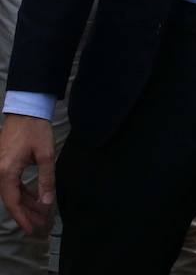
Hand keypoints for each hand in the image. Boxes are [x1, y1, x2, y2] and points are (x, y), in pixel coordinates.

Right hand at [0, 114, 54, 234]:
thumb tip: (46, 201)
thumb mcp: (45, 155)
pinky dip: (23, 192)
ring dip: (26, 203)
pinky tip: (35, 198)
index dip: (23, 217)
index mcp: (6, 172)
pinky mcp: (5, 164)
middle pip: (12, 199)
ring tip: (41, 214)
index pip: (13, 202)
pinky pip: (12, 184)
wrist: (26, 111)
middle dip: (26, 213)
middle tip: (40, 224)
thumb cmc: (36, 131)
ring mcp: (0, 168)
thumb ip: (46, 179)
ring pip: (12, 193)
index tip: (32, 229)